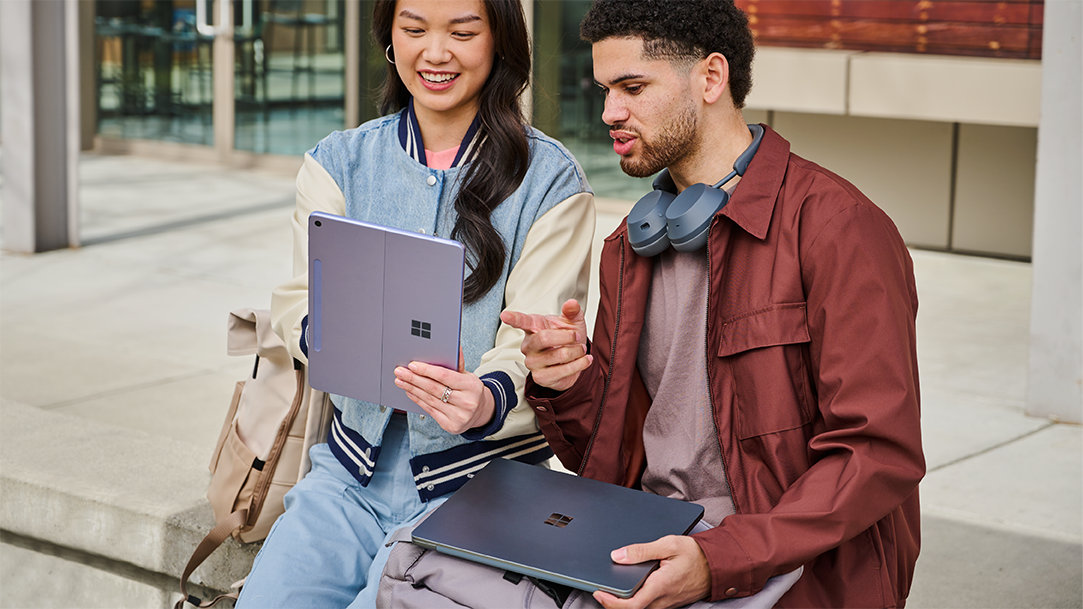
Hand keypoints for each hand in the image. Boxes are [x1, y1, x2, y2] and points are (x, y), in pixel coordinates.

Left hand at [393, 349, 494, 433]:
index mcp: (471, 386)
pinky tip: (410, 392)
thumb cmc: (470, 390)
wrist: (480, 411)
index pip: (445, 376)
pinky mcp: (450, 425)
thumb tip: (452, 346)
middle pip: (434, 388)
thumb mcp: (467, 375)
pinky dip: (417, 399)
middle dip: (414, 379)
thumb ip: (457, 363)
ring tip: (400, 381)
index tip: (412, 365)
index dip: (427, 370)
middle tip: (400, 372)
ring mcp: (458, 416)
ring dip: (412, 389)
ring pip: (429, 399)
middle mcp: (466, 402)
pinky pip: (429, 410)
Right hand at [499, 299, 590, 391]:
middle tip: (577, 337)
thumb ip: (572, 311)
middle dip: (567, 337)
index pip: (521, 321)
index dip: (513, 318)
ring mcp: (532, 362)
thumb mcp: (573, 322)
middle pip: (544, 338)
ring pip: (558, 355)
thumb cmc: (568, 338)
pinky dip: (579, 364)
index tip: (505, 315)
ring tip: (581, 350)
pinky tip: (584, 360)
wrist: (574, 360)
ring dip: (577, 352)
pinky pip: (562, 371)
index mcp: (533, 327)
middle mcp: (529, 345)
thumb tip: (571, 304)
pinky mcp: (540, 377)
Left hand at [592, 536, 710, 608]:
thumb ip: (641, 550)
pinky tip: (629, 590)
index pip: (631, 605)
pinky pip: (648, 607)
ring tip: (611, 590)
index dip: (611, 602)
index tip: (599, 592)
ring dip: (623, 604)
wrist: (717, 564)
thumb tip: (618, 555)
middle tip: (600, 590)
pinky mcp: (668, 603)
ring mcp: (666, 604)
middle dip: (612, 604)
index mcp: (661, 585)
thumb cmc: (695, 554)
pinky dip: (634, 602)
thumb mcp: (668, 544)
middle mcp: (663, 599)